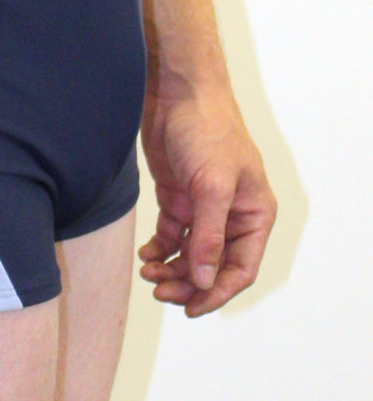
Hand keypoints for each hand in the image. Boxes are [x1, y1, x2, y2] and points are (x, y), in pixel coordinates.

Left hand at [137, 86, 276, 316]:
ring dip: (171, 270)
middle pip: (213, 268)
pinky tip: (145, 255)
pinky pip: (171, 238)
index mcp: (254, 214)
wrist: (178, 93)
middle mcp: (232, 215)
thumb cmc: (207, 130)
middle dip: (188, 284)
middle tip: (160, 291)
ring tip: (148, 274)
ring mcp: (204, 209)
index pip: (241, 268)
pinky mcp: (179, 199)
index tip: (190, 308)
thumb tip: (206, 280)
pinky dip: (159, 250)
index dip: (217, 293)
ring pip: (190, 256)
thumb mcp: (211, 186)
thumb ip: (209, 236)